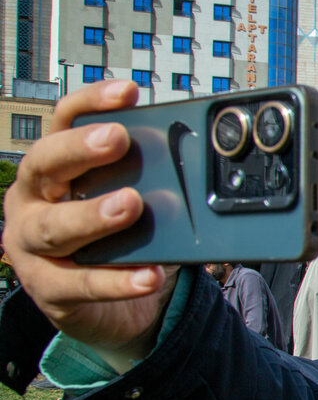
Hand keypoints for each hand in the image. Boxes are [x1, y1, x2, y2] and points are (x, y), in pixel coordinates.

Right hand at [2, 81, 177, 364]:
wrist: (116, 307)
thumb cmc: (121, 241)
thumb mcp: (139, 203)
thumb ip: (157, 181)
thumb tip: (205, 161)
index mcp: (55, 167)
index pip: (63, 122)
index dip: (91, 103)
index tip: (128, 92)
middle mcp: (33, 199)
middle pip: (44, 164)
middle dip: (79, 149)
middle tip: (117, 139)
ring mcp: (31, 245)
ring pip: (54, 227)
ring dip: (93, 214)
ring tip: (130, 204)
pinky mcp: (47, 289)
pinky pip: (79, 284)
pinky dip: (117, 281)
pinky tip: (149, 275)